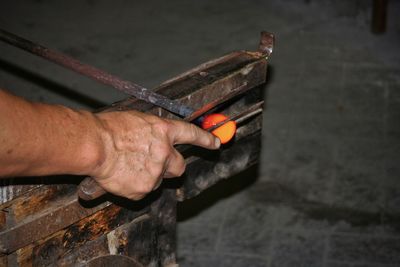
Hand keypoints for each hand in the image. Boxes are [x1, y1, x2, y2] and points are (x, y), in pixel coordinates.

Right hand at [89, 110, 219, 199]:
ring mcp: (155, 173)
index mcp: (164, 131)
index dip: (205, 140)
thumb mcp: (137, 120)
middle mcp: (164, 153)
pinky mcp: (142, 189)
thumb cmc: (109, 129)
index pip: (191, 134)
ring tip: (128, 166)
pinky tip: (122, 175)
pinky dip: (134, 186)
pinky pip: (142, 190)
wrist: (94, 146)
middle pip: (180, 166)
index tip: (215, 143)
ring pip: (159, 179)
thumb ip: (153, 131)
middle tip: (158, 164)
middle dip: (172, 167)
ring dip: (149, 175)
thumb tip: (157, 136)